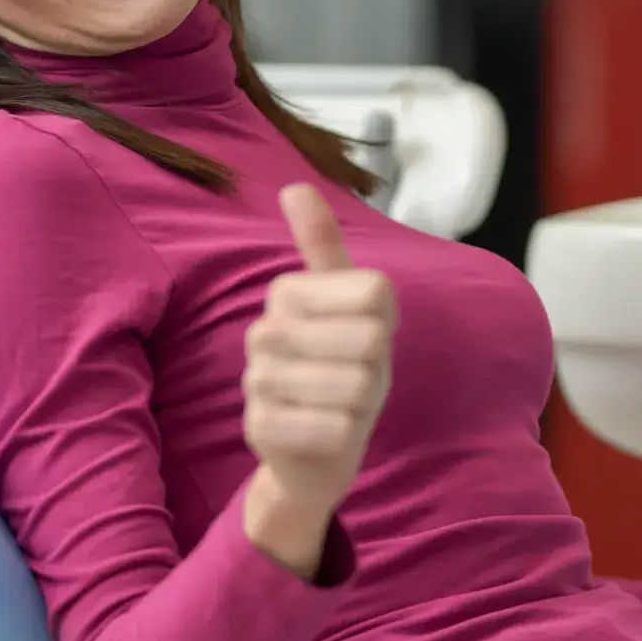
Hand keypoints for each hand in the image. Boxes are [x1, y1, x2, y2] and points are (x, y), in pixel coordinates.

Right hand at [242, 184, 395, 519]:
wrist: (315, 453)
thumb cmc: (342, 370)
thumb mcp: (351, 307)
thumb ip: (326, 247)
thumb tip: (293, 187)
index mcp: (288, 291)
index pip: (375, 294)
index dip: (384, 324)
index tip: (360, 337)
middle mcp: (265, 329)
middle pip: (370, 339)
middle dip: (375, 367)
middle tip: (352, 378)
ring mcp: (257, 379)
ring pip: (354, 384)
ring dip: (361, 403)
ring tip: (339, 405)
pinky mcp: (259, 426)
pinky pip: (332, 425)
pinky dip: (343, 433)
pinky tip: (327, 431)